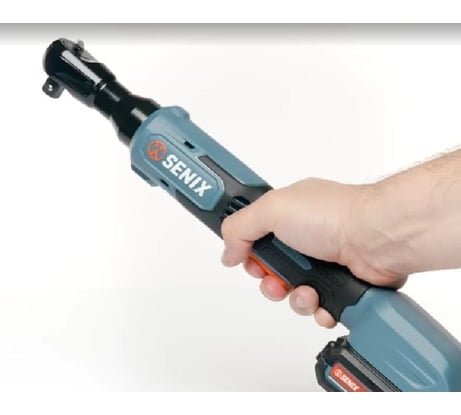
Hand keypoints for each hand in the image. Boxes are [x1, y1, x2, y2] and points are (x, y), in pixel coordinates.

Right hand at [220, 178, 407, 327]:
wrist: (377, 238)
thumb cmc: (333, 215)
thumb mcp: (272, 209)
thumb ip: (239, 227)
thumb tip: (228, 252)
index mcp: (287, 215)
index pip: (255, 236)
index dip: (247, 251)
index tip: (243, 257)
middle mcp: (304, 238)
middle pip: (270, 270)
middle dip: (268, 281)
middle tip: (273, 278)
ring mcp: (322, 262)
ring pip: (291, 292)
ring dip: (294, 297)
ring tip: (306, 290)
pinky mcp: (338, 284)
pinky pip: (317, 307)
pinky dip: (317, 308)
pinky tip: (323, 299)